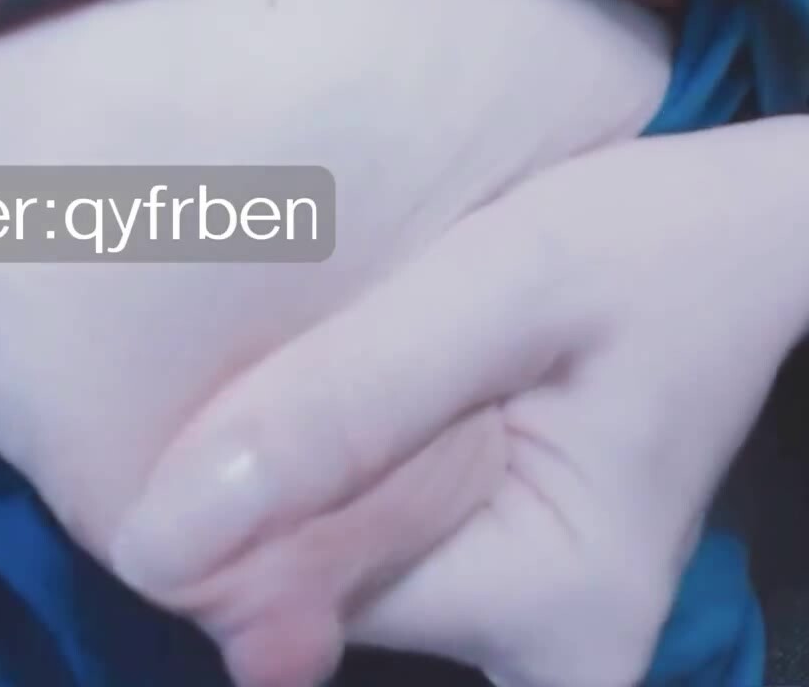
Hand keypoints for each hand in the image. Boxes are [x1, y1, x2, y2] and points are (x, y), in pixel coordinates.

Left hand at [108, 117, 808, 686]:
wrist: (731, 246)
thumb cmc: (643, 246)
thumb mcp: (502, 286)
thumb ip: (350, 402)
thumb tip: (162, 541)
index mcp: (548, 602)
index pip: (310, 587)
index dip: (252, 490)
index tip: (261, 379)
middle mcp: (537, 648)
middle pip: (316, 583)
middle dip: (282, 478)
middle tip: (330, 351)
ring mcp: (516, 619)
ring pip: (330, 560)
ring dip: (308, 466)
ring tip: (357, 362)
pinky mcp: (501, 576)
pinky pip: (364, 537)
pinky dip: (339, 469)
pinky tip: (368, 397)